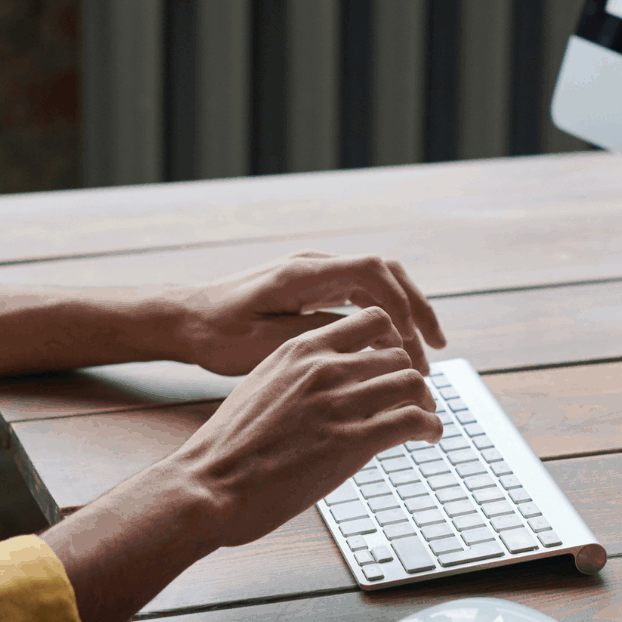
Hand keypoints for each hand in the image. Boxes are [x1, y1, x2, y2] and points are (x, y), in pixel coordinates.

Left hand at [160, 251, 445, 376]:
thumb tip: (369, 344)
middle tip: (437, 348)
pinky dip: (383, 318)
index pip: (371, 271)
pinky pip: (360, 295)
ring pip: (376, 283)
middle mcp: (313, 266)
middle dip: (416, 307)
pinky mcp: (311, 289)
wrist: (184, 319)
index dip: (402, 304)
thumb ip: (318, 338)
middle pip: (384, 272)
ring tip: (424, 354)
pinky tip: (392, 349)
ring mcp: (314, 275)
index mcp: (303, 274)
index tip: (414, 343)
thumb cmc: (215, 334)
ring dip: (404, 313)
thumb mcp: (264, 344)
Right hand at [164, 306, 443, 547]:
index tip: (396, 363)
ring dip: (427, 402)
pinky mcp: (353, 441)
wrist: (207, 484)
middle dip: (412, 376)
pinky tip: (429, 437)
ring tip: (426, 418)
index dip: (392, 342)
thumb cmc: (228, 447)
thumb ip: (298, 377)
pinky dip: (430, 427)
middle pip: (397, 353)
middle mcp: (323, 366)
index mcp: (300, 349)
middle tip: (416, 398)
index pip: (371, 321)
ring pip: (412, 382)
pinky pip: (414, 420)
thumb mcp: (261, 387)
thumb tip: (326, 385)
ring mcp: (339, 402)